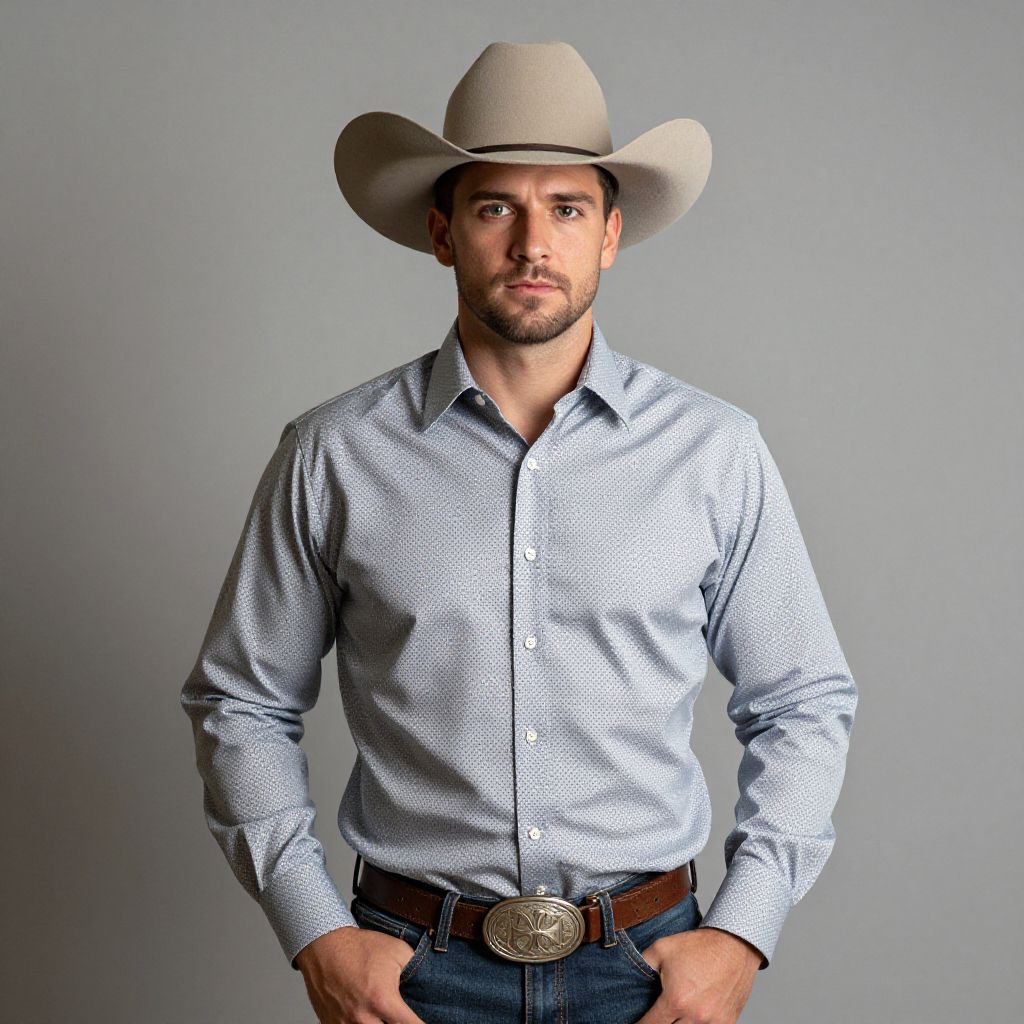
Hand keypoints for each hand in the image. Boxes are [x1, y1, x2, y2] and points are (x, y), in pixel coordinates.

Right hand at [294, 924, 427, 1023]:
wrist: (324, 946)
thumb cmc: (359, 948)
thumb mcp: (397, 950)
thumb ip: (416, 969)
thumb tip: (428, 981)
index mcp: (383, 1000)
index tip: (426, 1022)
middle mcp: (363, 1018)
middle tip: (400, 1017)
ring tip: (384, 1017)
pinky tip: (368, 1018)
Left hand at [633, 927, 761, 1023]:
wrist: (734, 944)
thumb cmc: (699, 946)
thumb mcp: (662, 948)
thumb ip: (642, 965)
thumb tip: (628, 976)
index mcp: (676, 1000)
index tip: (636, 1023)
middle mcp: (695, 1016)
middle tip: (658, 1015)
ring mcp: (713, 1022)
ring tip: (676, 1012)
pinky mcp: (727, 1022)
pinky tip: (692, 1015)